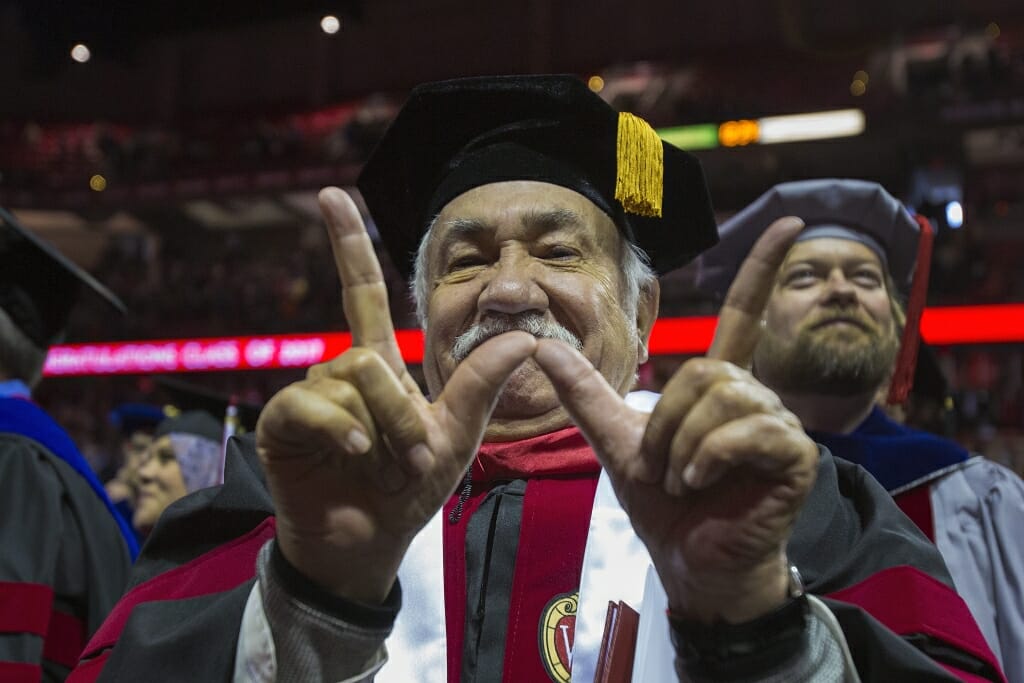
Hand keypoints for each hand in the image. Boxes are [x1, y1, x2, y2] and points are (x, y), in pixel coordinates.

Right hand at [256, 187, 535, 602]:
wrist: (369, 541)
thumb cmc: (410, 488)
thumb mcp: (456, 435)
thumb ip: (482, 385)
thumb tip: (526, 335)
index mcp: (377, 365)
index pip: (361, 293)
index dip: (348, 244)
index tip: (331, 195)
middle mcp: (340, 372)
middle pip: (371, 356)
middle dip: (401, 408)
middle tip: (420, 454)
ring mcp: (310, 397)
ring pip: (349, 379)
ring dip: (382, 426)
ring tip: (388, 462)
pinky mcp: (283, 424)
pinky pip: (310, 405)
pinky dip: (340, 428)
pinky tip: (356, 450)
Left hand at [533, 217, 817, 622]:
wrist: (689, 565)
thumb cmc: (664, 507)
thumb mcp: (617, 443)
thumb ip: (585, 394)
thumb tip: (540, 347)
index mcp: (719, 388)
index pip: (743, 315)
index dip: (762, 270)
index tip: (791, 222)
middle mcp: (755, 396)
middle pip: (703, 371)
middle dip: (664, 422)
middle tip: (660, 466)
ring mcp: (779, 425)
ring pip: (720, 398)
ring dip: (681, 445)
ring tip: (680, 479)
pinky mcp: (795, 456)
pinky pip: (745, 430)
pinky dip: (707, 457)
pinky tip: (701, 483)